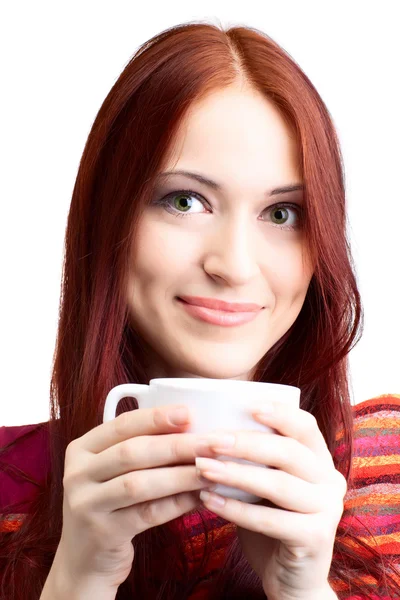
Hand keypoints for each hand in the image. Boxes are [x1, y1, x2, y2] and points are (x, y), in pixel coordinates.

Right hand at [59, 405, 215, 590]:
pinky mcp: (102, 534)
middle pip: (132, 452)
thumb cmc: (110, 505)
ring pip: (139, 484)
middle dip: (177, 445)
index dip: (156, 418)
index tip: (188, 412)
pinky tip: (199, 497)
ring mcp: (86, 505)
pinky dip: (177, 503)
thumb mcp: (111, 472)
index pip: (122, 425)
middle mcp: (77, 474)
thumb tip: (192, 427)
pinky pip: (147, 514)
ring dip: (181, 475)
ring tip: (211, 470)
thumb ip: (139, 449)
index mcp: (81, 449)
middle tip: (212, 443)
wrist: (84, 562)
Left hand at [194, 401, 345, 599]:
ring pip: (278, 485)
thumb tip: (212, 429)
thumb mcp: (266, 484)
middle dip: (245, 444)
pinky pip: (271, 521)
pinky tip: (208, 501)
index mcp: (320, 459)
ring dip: (235, 474)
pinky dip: (236, 510)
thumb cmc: (271, 520)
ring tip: (202, 468)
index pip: (306, 426)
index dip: (279, 413)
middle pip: (288, 452)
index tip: (247, 406)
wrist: (290, 579)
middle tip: (210, 441)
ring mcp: (328, 510)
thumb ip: (256, 459)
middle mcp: (330, 481)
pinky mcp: (316, 539)